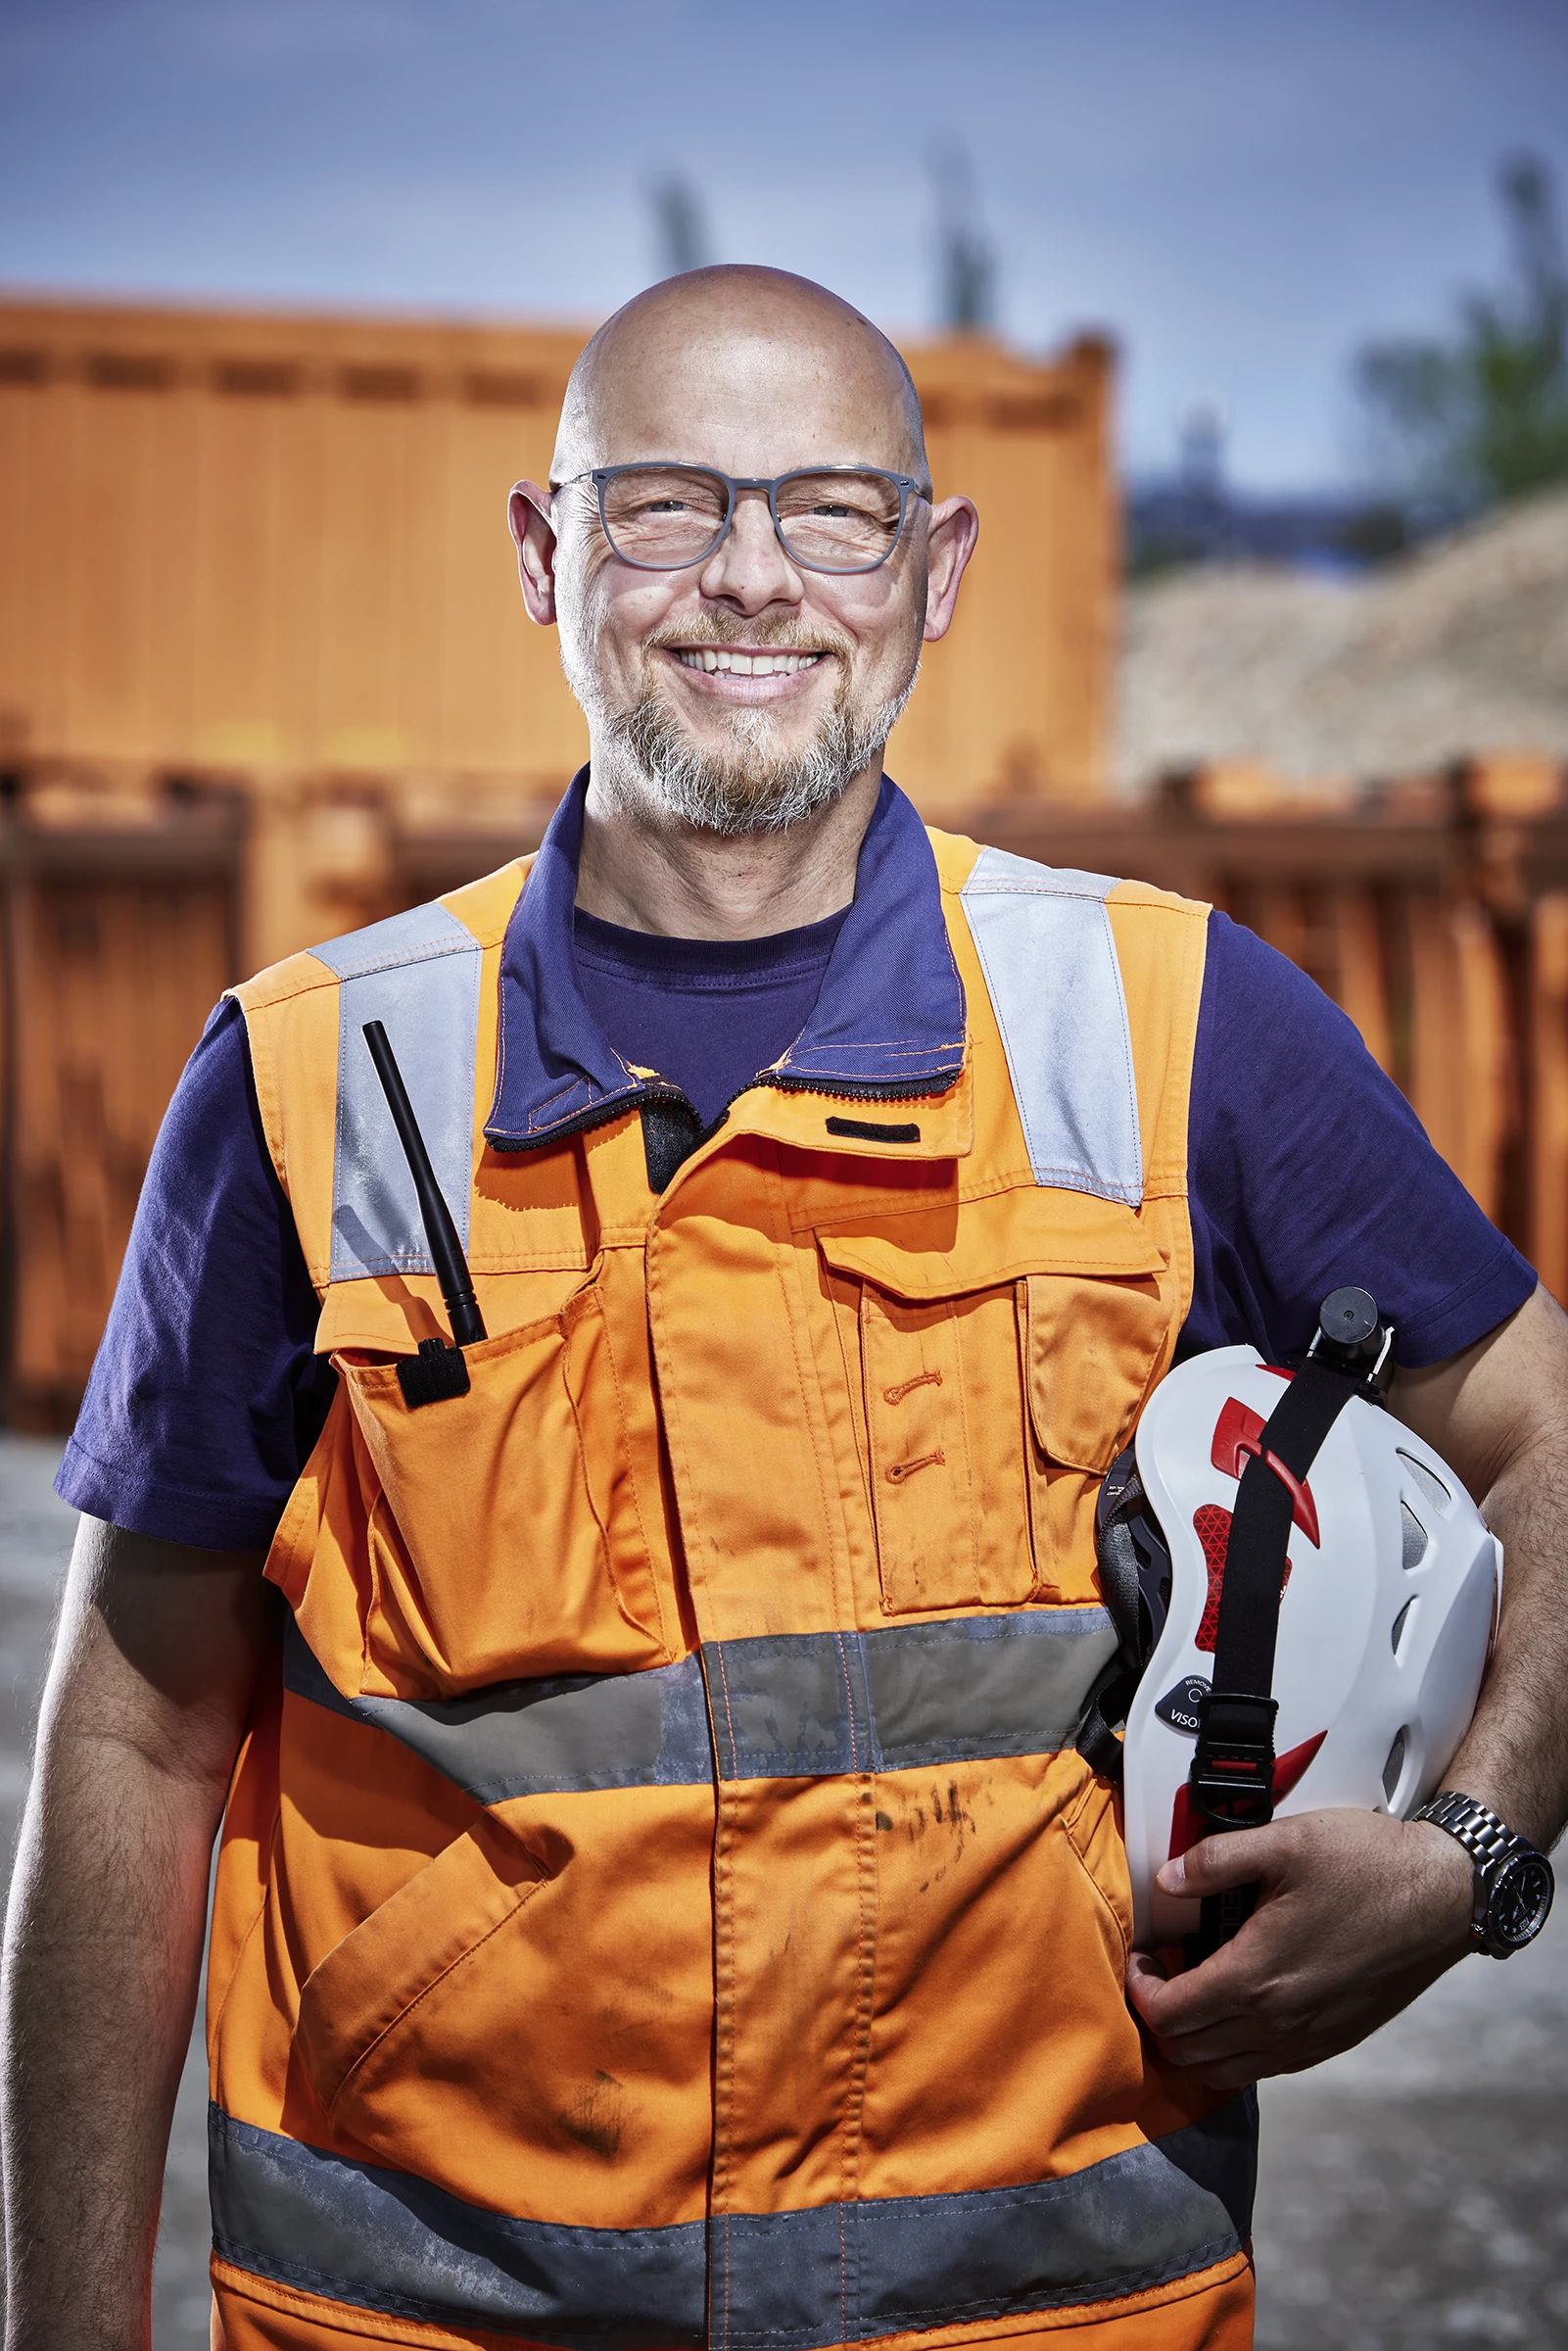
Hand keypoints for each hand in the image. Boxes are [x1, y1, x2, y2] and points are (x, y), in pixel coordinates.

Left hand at [1125, 1808, 1475, 2090]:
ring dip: (1194, 2040)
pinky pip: (1263, 2069)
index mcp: (1257, 1977)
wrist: (1444, 1896)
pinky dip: (1233, 2051)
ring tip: (1193, 1989)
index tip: (1138, 1957)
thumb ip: (1215, 1860)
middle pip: (1188, 2052)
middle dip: (1159, 2017)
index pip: (1169, 2015)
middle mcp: (1278, 2024)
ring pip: (1223, 2071)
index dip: (1138, 1989)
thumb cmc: (1367, 1866)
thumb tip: (1166, 1879)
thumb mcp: (1284, 1842)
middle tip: (1158, 1972)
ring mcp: (1308, 2041)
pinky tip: (1238, 2005)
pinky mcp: (1332, 2043)